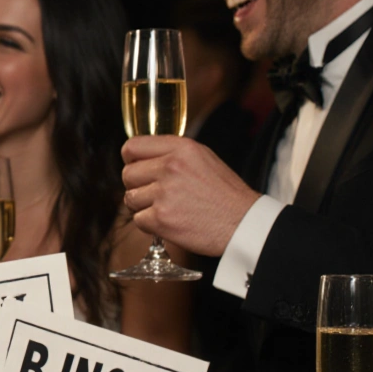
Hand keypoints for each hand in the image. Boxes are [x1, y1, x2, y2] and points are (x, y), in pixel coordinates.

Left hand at [121, 136, 260, 256]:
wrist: (245, 224)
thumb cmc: (225, 194)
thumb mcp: (203, 159)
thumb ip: (172, 154)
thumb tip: (142, 158)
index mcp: (181, 148)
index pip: (132, 146)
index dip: (131, 160)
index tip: (138, 169)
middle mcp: (170, 167)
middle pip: (127, 174)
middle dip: (137, 186)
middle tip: (155, 195)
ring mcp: (164, 193)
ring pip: (130, 198)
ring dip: (143, 206)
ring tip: (166, 209)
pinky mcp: (161, 218)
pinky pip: (138, 220)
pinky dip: (150, 224)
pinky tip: (169, 222)